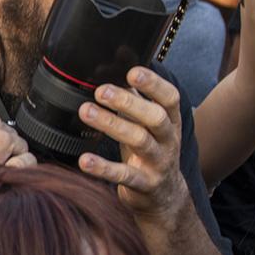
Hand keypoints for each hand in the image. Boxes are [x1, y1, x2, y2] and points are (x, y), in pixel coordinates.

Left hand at [76, 67, 186, 222]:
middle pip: (156, 117)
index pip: (170, 98)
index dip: (153, 84)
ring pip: (140, 142)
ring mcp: (158, 164)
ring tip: (85, 112)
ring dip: (112, 125)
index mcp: (170, 122)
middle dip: (129, 102)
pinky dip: (103, 168)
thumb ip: (134, 93)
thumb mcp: (145, 123)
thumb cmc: (150, 151)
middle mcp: (168, 141)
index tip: (132, 71)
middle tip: (100, 91)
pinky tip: (84, 160)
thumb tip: (120, 55)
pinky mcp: (145, 186)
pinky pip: (125, 176)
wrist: (165, 198)